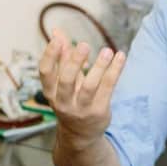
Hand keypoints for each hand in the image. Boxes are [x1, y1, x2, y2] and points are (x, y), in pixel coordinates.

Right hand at [39, 29, 125, 150]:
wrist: (81, 135)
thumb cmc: (71, 99)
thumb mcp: (64, 80)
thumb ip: (62, 56)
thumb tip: (56, 31)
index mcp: (51, 92)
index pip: (45, 73)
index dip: (50, 55)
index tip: (57, 39)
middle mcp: (63, 102)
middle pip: (66, 80)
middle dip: (75, 62)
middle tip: (84, 44)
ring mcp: (81, 108)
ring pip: (90, 86)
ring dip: (99, 67)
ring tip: (107, 50)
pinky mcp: (99, 111)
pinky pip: (108, 88)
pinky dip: (114, 71)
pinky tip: (121, 56)